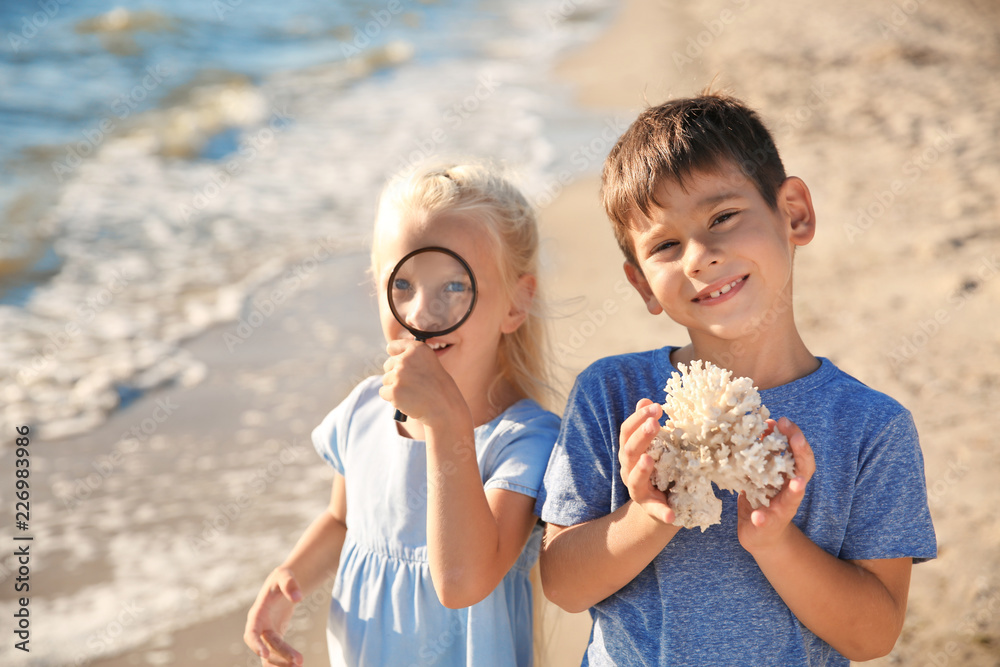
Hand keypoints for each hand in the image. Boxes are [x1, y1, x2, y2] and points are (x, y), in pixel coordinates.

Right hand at [244, 567, 304, 665]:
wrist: (282, 584)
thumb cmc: (282, 578)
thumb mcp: (285, 576)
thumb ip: (290, 584)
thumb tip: (298, 598)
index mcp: (257, 613)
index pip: (252, 632)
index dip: (255, 644)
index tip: (264, 654)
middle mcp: (259, 626)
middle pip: (266, 646)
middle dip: (280, 656)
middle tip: (299, 661)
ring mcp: (266, 633)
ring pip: (271, 653)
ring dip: (282, 662)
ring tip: (300, 665)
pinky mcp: (275, 637)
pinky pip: (277, 653)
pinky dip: (283, 661)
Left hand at [379, 339, 464, 425]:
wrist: (443, 407)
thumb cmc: (437, 386)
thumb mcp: (428, 363)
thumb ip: (411, 355)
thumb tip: (388, 349)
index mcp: (417, 349)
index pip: (393, 346)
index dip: (396, 355)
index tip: (403, 364)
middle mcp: (405, 359)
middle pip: (388, 365)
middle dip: (396, 375)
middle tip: (412, 384)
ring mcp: (398, 375)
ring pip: (386, 380)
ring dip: (395, 388)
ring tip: (412, 393)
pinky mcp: (393, 391)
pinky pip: (383, 392)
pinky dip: (392, 398)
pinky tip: (407, 400)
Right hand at [619, 399, 674, 525]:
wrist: (662, 502)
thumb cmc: (660, 467)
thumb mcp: (655, 444)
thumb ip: (648, 424)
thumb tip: (646, 399)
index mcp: (629, 452)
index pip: (627, 432)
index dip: (638, 417)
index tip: (656, 406)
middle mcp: (628, 469)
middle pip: (629, 451)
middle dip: (640, 437)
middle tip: (654, 423)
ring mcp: (638, 490)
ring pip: (634, 479)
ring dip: (641, 469)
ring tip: (649, 459)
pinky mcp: (651, 508)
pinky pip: (656, 511)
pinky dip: (662, 512)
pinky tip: (671, 515)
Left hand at [737, 417, 815, 554]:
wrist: (760, 535)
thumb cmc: (762, 498)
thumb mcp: (761, 472)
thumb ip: (765, 452)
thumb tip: (765, 425)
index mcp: (789, 477)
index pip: (799, 454)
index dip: (795, 437)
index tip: (784, 420)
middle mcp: (790, 493)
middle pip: (804, 471)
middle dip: (802, 454)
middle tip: (797, 438)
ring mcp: (781, 510)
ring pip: (792, 500)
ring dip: (795, 490)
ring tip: (797, 482)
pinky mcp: (766, 525)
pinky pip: (765, 522)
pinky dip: (762, 518)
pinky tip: (757, 516)